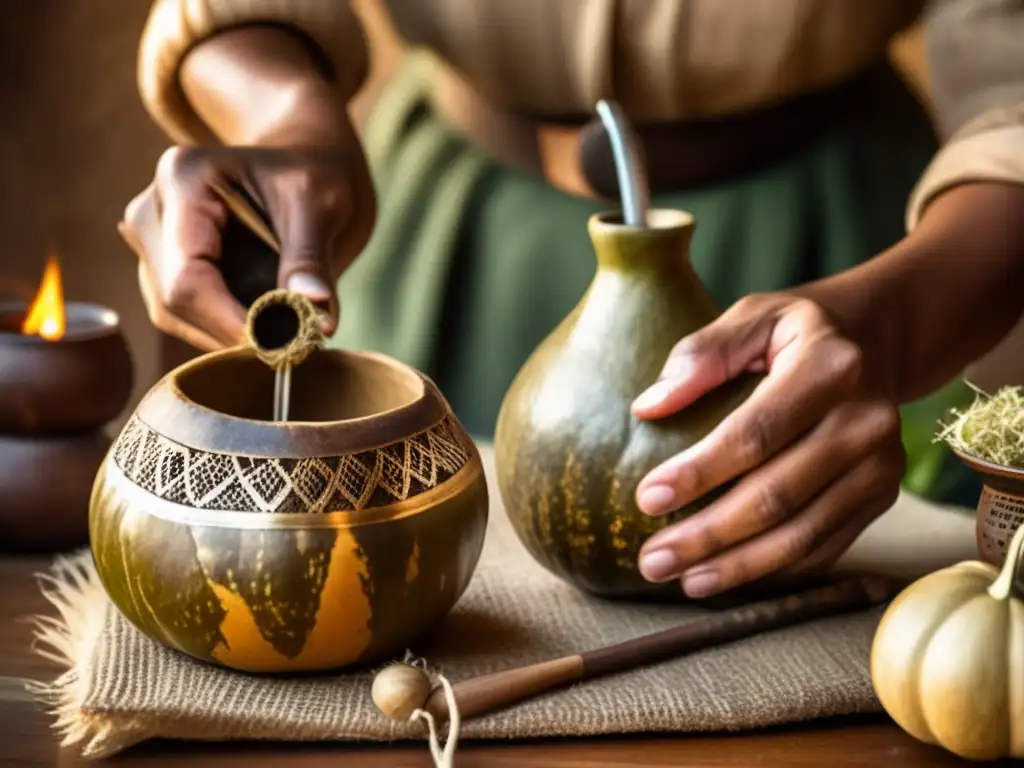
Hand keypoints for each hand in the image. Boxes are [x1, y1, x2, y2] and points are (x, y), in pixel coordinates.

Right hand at [118, 140, 374, 350]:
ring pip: (173, 316)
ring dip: (228, 335)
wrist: (304, 165)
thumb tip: (316, 318)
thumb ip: (311, 259)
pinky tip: (266, 326)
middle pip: (174, 300)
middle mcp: (151, 210)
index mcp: (183, 179)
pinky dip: (225, 329)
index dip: (228, 322)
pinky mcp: (162, 267)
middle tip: (292, 346)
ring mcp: (150, 241)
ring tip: (284, 333)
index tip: (278, 348)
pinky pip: (184, 317)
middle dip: (232, 331)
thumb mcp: (321, 204)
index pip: (187, 276)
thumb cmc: (313, 173)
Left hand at [631, 294, 904, 597]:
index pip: (756, 433)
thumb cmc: (798, 330)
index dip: (700, 472)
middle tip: (653, 560)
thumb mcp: (751, 317)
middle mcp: (865, 421)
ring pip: (802, 534)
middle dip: (709, 536)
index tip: (647, 499)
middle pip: (778, 495)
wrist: (878, 341)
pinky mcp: (882, 495)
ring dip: (739, 566)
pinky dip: (774, 570)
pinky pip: (824, 546)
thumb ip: (701, 356)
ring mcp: (880, 465)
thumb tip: (648, 408)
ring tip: (683, 581)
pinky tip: (729, 577)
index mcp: (829, 367)